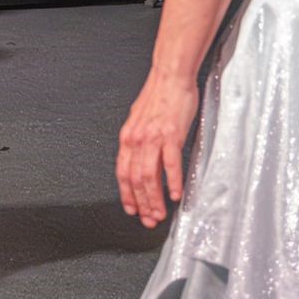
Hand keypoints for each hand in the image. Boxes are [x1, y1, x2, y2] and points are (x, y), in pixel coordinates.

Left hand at [116, 72, 197, 228]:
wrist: (170, 78)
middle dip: (141, 203)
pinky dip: (172, 182)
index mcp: (128, 137)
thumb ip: (139, 141)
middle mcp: (136, 139)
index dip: (126, 194)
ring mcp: (153, 138)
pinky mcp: (171, 135)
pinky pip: (169, 164)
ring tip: (160, 213)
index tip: (132, 209)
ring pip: (149, 176)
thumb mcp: (140, 121)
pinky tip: (175, 195)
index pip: (122, 172)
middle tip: (148, 219)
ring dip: (155, 198)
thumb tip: (139, 159)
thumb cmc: (158, 98)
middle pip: (134, 178)